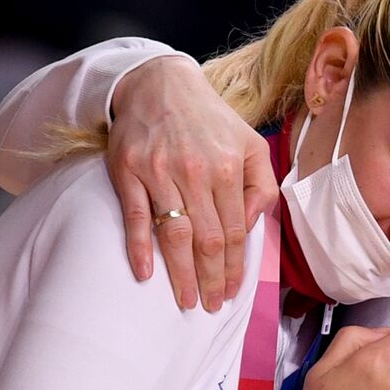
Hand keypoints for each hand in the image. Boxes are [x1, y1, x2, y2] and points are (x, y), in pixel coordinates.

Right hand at [107, 55, 278, 311]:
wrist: (159, 83)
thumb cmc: (210, 120)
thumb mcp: (251, 144)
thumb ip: (262, 185)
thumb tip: (252, 224)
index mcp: (229, 168)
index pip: (234, 231)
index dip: (234, 267)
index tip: (230, 292)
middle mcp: (196, 171)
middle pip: (207, 240)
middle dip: (211, 279)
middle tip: (209, 306)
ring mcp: (159, 172)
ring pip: (175, 234)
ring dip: (180, 274)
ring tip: (186, 300)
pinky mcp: (128, 170)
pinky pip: (135, 217)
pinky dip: (139, 248)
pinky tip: (145, 274)